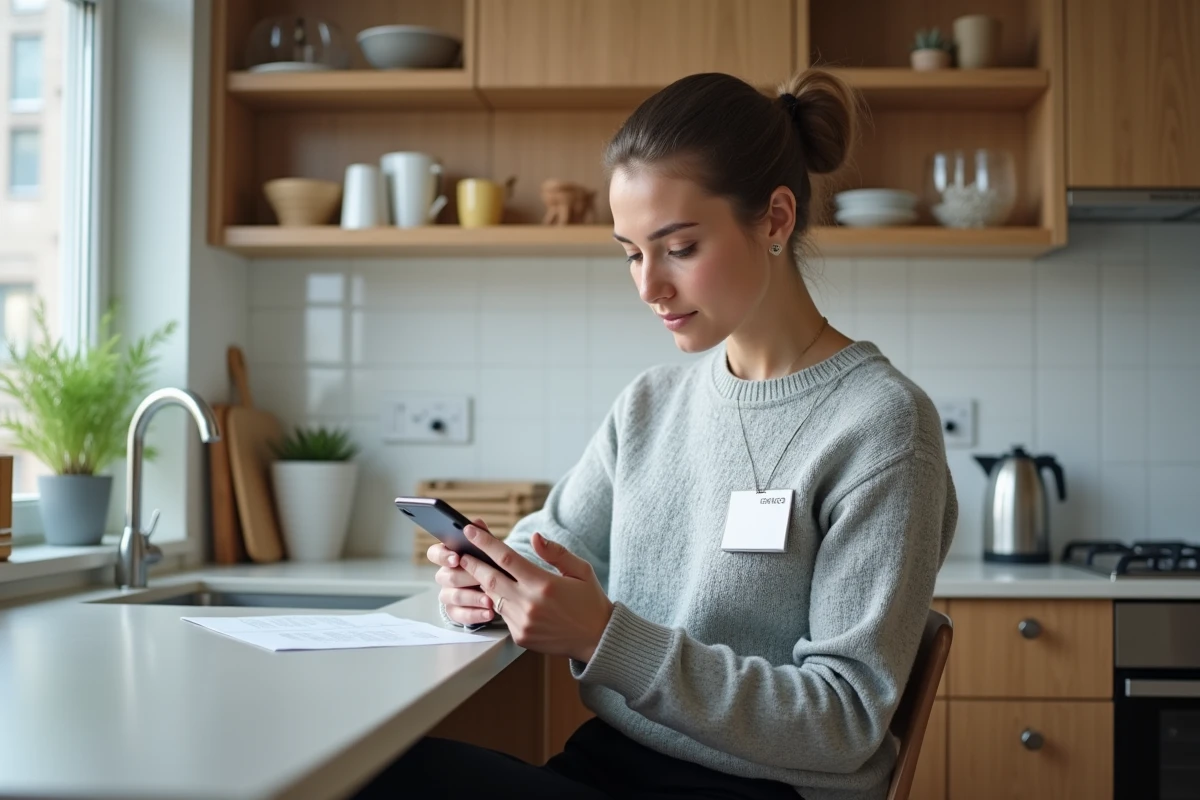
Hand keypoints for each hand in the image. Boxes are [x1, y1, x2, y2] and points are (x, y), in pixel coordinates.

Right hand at [428, 518, 494, 626]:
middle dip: (465, 577)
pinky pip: (460, 616)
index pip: (434, 553)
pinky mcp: (455, 612)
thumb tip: (476, 522)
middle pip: (446, 576)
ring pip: (453, 597)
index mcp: (449, 556)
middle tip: (481, 578)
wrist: (500, 587)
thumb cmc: (490, 564)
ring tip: (490, 601)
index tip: (456, 558)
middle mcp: (445, 575)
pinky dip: (475, 615)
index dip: (443, 556)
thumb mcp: (489, 549)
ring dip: (472, 598)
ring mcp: (449, 594)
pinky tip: (490, 613)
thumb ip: (482, 536)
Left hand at [458, 525, 613, 662]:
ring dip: (483, 583)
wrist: (598, 639)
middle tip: (459, 552)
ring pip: (493, 597)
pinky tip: (499, 593)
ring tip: (474, 570)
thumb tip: (535, 537)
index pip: (506, 558)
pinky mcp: (520, 636)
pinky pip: (502, 614)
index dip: (485, 543)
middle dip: (471, 564)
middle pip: (490, 579)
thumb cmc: (590, 601)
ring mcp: (522, 622)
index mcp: (544, 584)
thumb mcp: (581, 570)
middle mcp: (529, 604)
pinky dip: (498, 602)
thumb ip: (556, 552)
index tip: (471, 530)